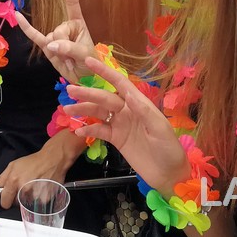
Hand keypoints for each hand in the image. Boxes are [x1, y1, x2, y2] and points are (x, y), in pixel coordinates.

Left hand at [0, 137, 78, 209]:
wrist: (53, 159)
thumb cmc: (33, 161)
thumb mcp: (13, 165)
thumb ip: (1, 178)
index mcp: (14, 181)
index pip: (4, 202)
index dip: (5, 199)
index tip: (8, 196)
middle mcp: (24, 190)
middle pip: (15, 204)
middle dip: (17, 197)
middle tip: (23, 185)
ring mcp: (35, 196)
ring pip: (26, 204)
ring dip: (28, 197)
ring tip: (33, 184)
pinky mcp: (44, 199)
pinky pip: (36, 203)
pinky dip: (37, 197)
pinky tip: (40, 187)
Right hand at [17, 0, 95, 80]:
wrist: (85, 80)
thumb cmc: (90, 63)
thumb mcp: (85, 55)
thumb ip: (70, 48)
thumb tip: (50, 45)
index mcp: (78, 23)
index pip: (72, 3)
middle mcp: (66, 27)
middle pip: (58, 31)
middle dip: (65, 46)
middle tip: (75, 59)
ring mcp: (55, 36)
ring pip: (50, 39)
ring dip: (59, 54)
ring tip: (69, 62)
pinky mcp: (46, 47)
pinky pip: (35, 36)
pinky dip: (25, 27)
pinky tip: (17, 16)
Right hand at [64, 55, 189, 194]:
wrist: (169, 175)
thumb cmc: (169, 149)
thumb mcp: (160, 129)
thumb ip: (144, 111)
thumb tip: (128, 93)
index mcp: (139, 104)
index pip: (120, 83)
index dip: (105, 72)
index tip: (89, 61)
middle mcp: (128, 111)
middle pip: (104, 98)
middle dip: (87, 93)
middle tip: (70, 90)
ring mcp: (121, 125)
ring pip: (98, 113)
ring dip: (83, 110)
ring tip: (67, 109)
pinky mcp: (116, 139)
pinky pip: (99, 131)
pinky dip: (88, 129)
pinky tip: (78, 130)